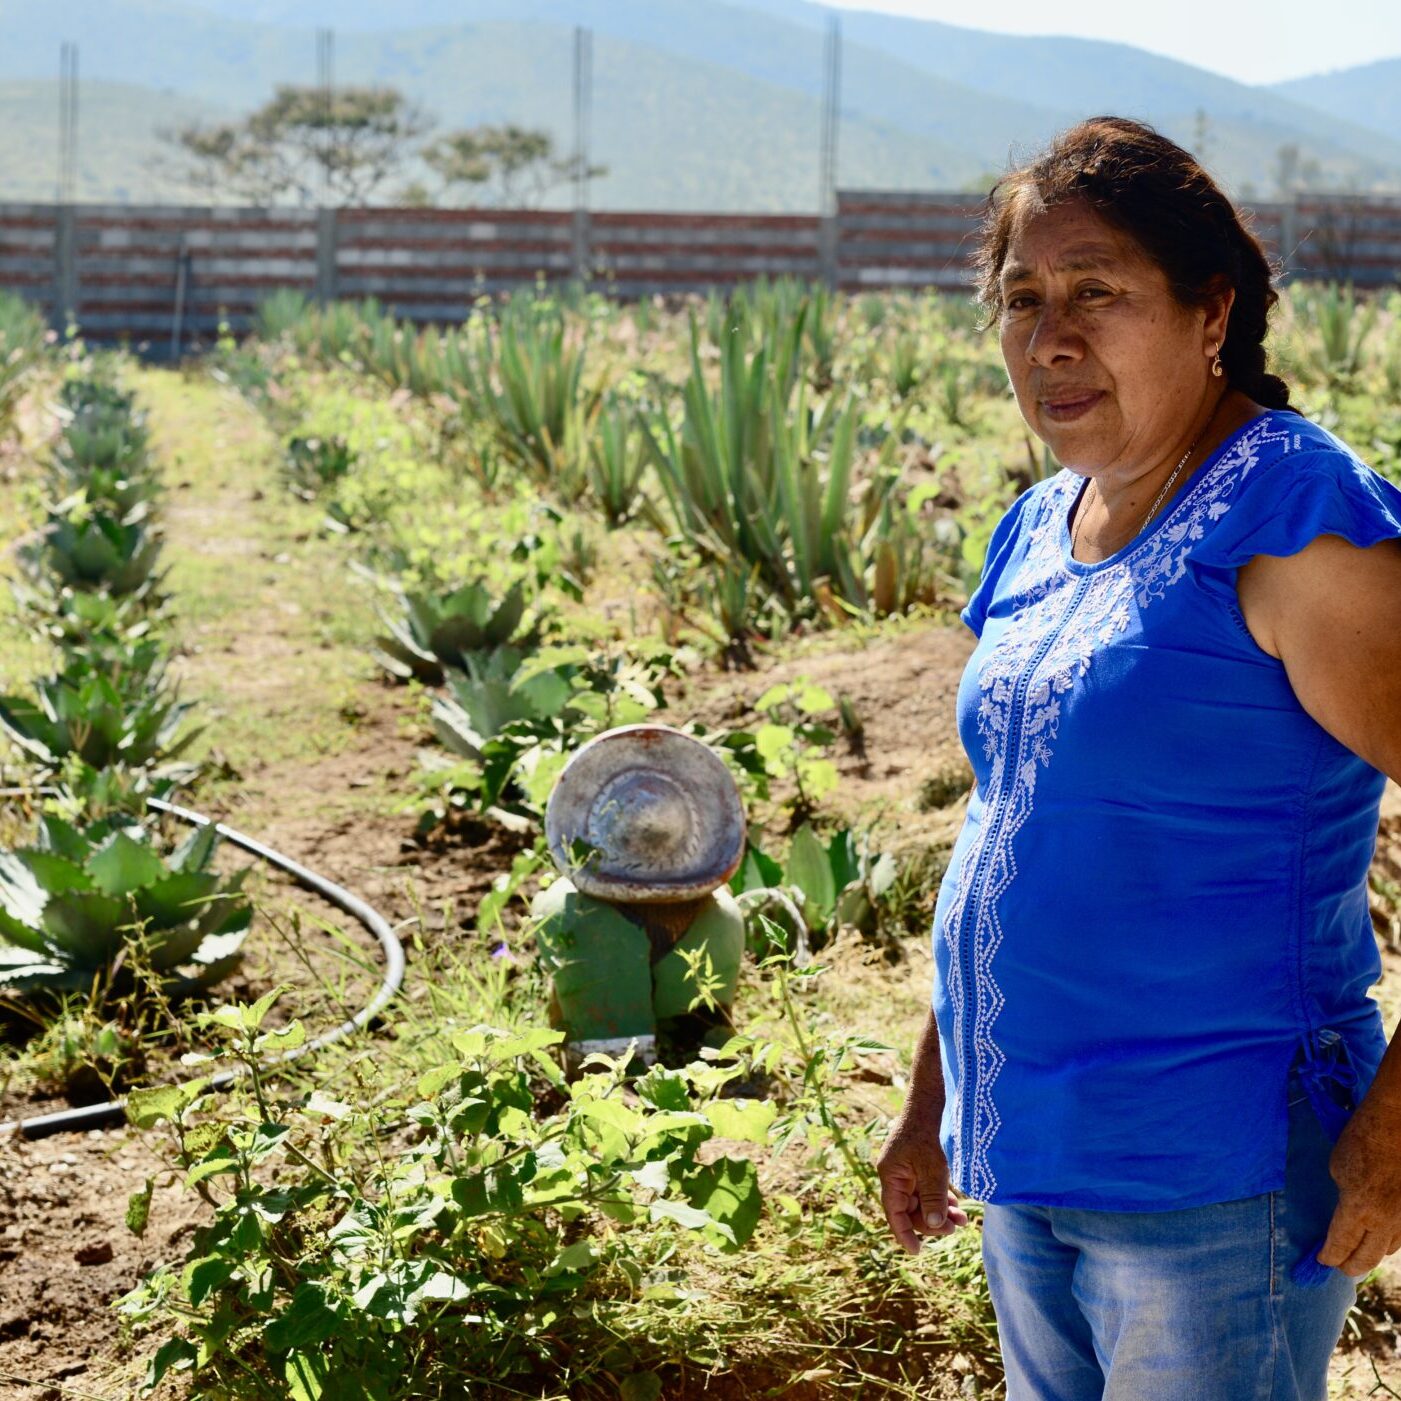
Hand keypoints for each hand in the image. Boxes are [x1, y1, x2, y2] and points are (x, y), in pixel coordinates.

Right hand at [876, 1119, 967, 1253]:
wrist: (930, 1101)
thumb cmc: (927, 1131)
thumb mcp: (932, 1166)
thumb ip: (933, 1197)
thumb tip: (934, 1225)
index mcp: (890, 1175)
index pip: (894, 1213)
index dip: (904, 1233)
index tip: (918, 1252)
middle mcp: (896, 1175)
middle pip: (910, 1209)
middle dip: (932, 1221)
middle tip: (955, 1227)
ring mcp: (908, 1169)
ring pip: (923, 1200)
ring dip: (940, 1211)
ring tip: (962, 1220)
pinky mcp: (919, 1163)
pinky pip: (928, 1188)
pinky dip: (942, 1198)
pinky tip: (957, 1203)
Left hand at [1318, 1102, 1400, 1277]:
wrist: (1396, 1125)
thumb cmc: (1360, 1140)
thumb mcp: (1338, 1168)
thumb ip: (1343, 1195)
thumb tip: (1348, 1210)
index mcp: (1358, 1210)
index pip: (1340, 1245)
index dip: (1329, 1256)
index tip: (1320, 1260)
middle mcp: (1384, 1222)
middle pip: (1367, 1258)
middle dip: (1350, 1266)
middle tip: (1339, 1267)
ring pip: (1389, 1250)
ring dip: (1372, 1254)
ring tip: (1359, 1255)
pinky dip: (1388, 1241)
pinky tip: (1380, 1239)